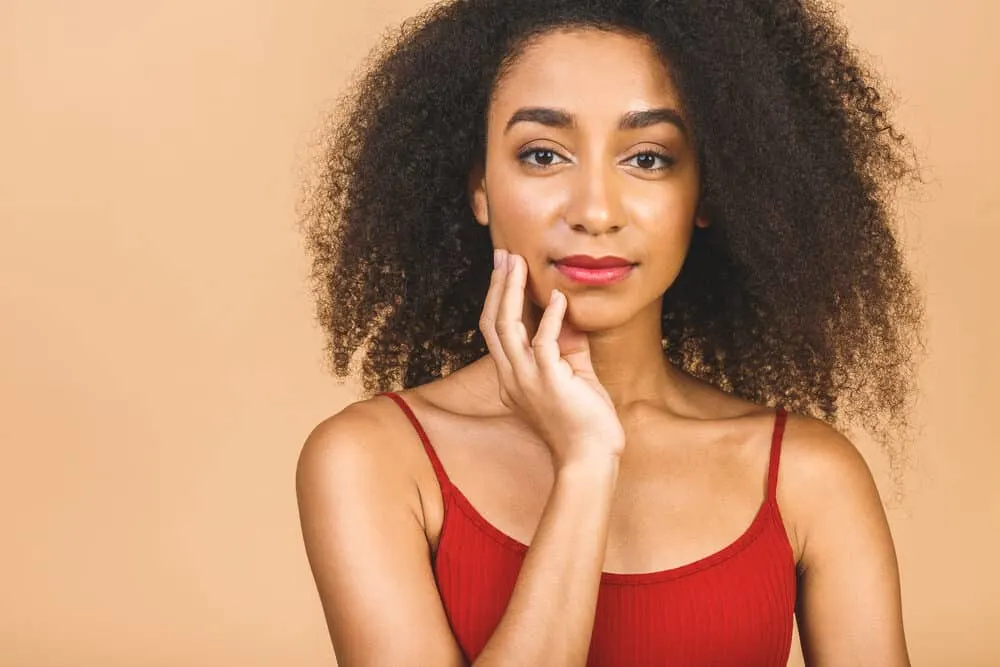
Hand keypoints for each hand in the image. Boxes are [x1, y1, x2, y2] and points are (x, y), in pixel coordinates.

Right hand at [479, 249, 625, 469]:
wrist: (590, 460)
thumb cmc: (584, 424)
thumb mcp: (575, 376)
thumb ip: (569, 346)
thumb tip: (567, 313)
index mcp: (513, 378)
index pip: (496, 330)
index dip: (497, 297)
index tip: (505, 269)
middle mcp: (512, 377)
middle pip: (492, 322)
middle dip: (497, 285)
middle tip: (503, 254)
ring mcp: (527, 380)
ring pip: (507, 327)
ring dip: (511, 291)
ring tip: (518, 264)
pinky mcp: (549, 382)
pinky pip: (543, 343)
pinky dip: (550, 318)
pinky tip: (557, 298)